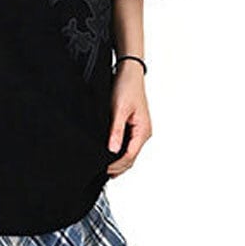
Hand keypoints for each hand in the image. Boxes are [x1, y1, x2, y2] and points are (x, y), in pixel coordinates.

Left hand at [106, 61, 149, 177]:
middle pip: (131, 158)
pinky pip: (127, 145)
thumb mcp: (118, 110)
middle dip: (117, 167)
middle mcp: (143, 133)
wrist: (129, 73)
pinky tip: (108, 153)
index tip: (103, 169)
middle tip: (101, 172)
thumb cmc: (127, 87)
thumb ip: (116, 131)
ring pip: (129, 153)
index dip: (116, 166)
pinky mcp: (133, 127)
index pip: (130, 156)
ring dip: (118, 161)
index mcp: (143, 131)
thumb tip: (112, 150)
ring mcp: (139, 131)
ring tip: (103, 167)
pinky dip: (119, 152)